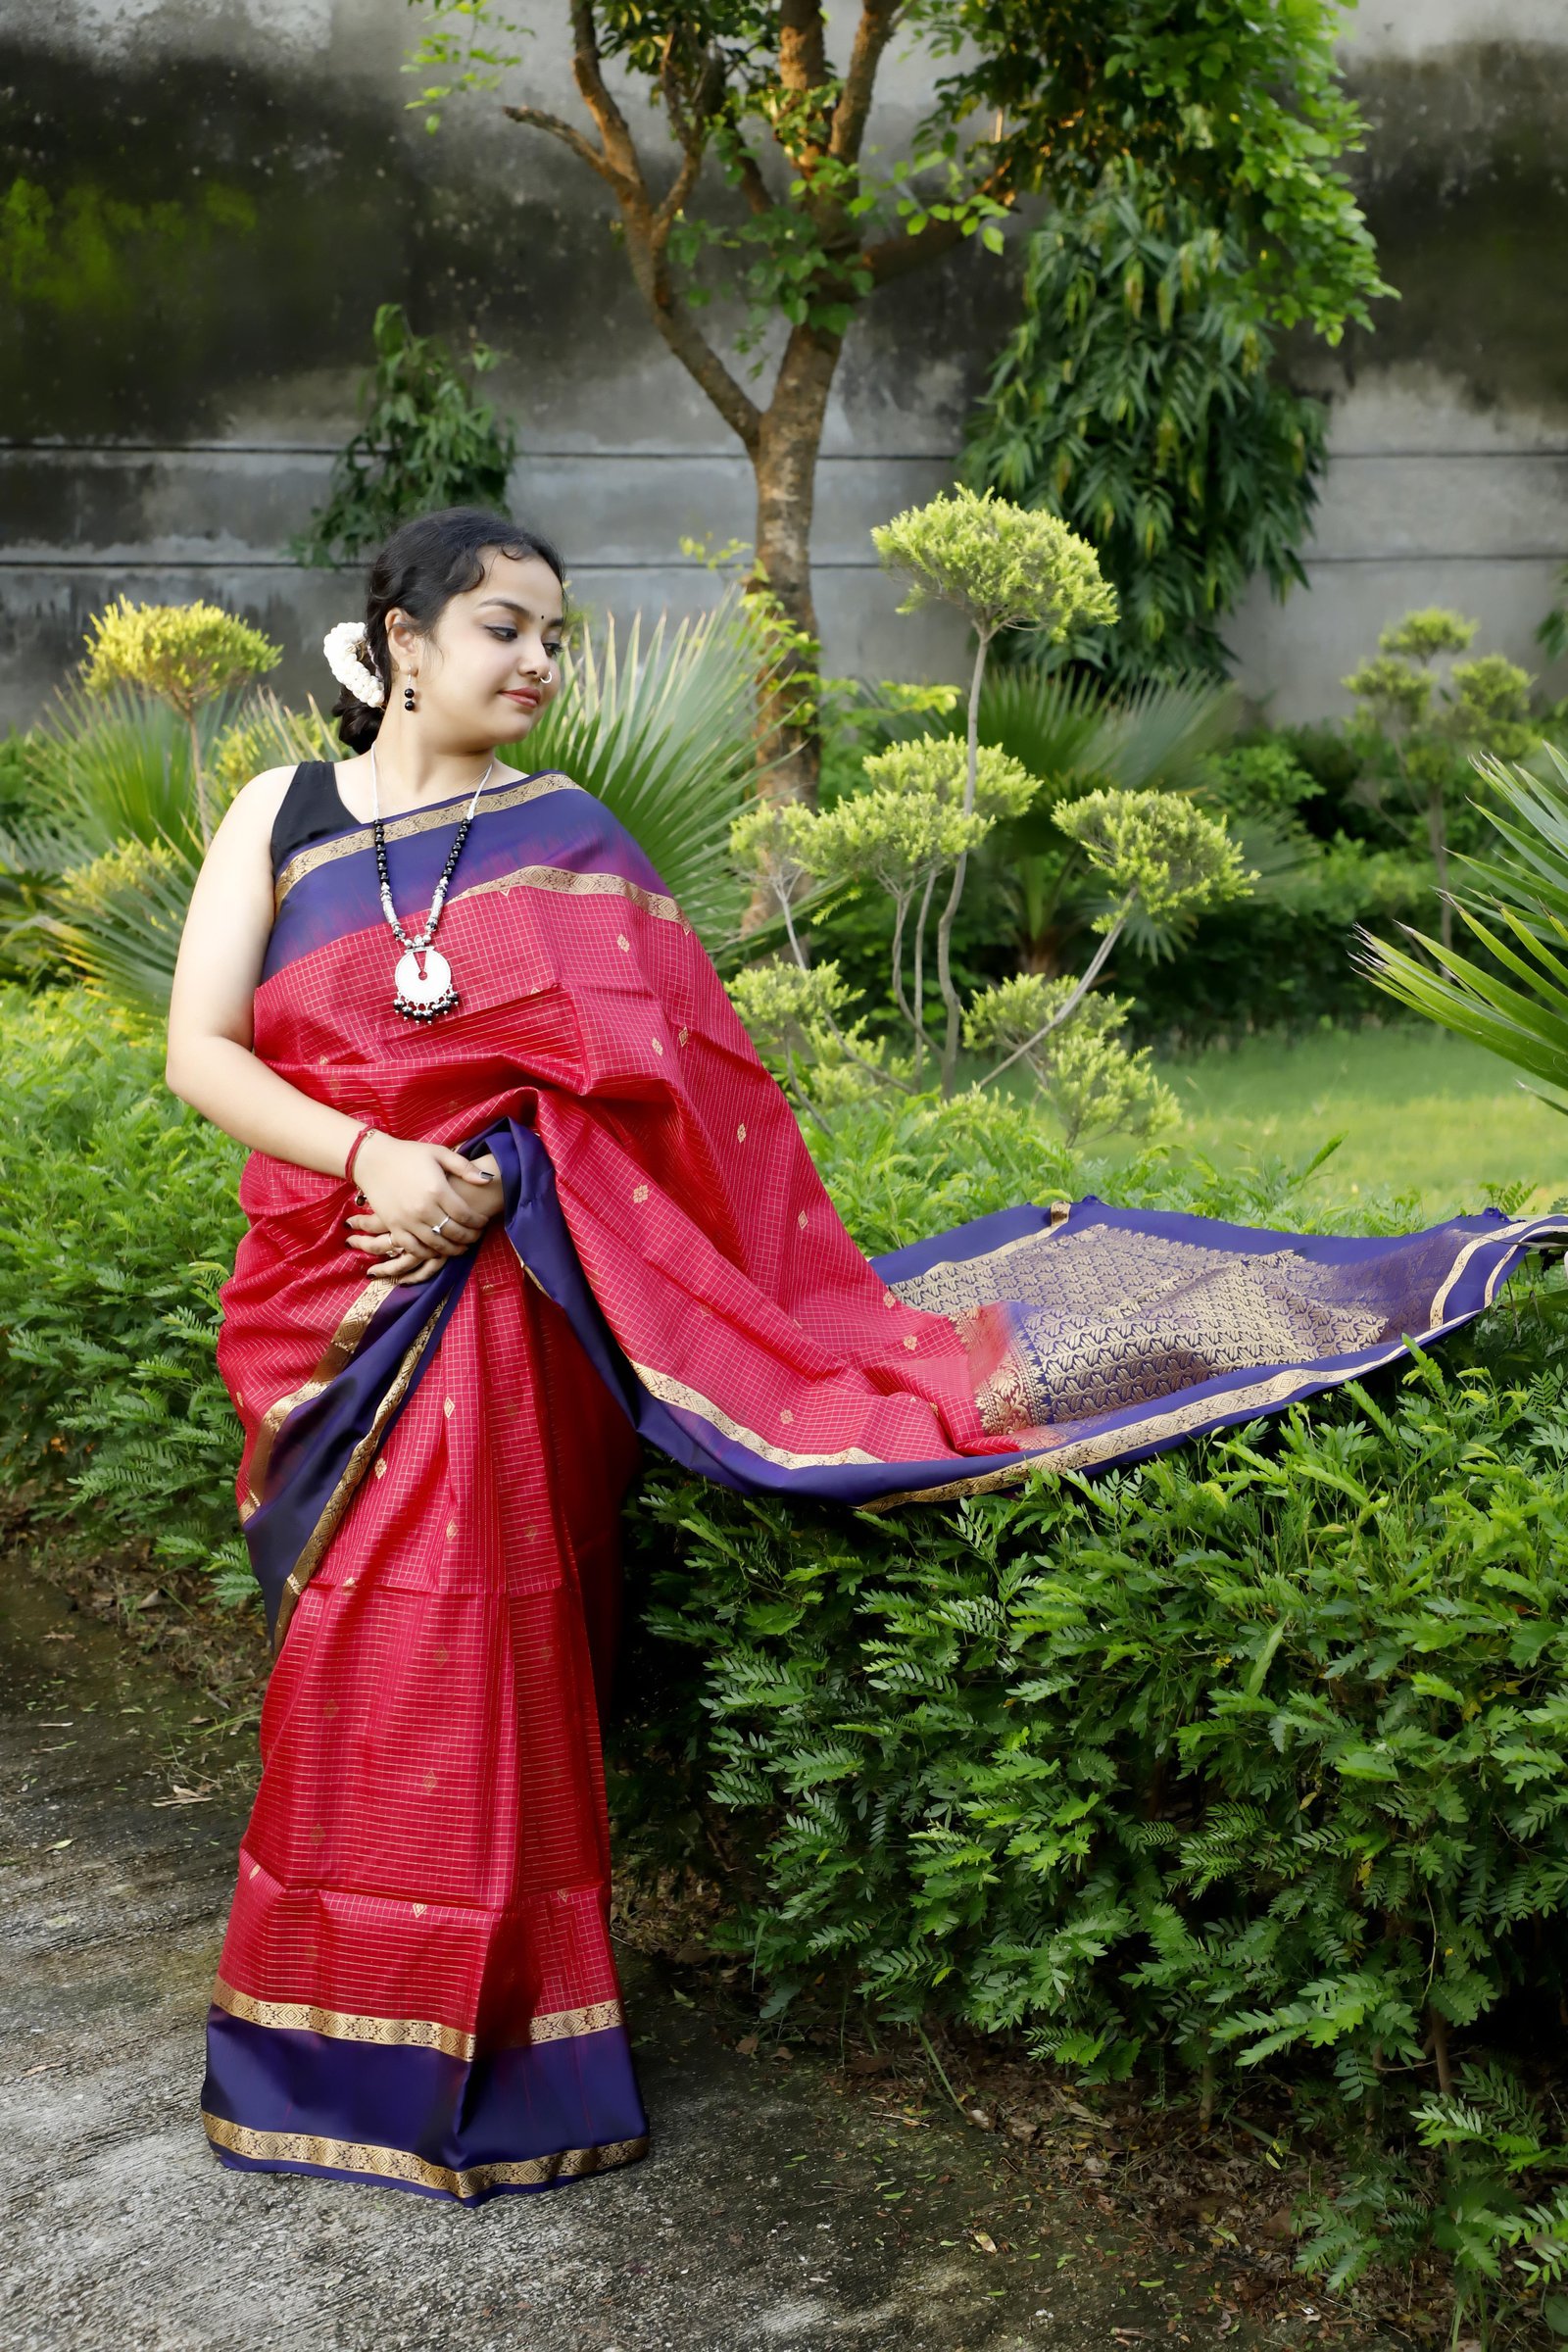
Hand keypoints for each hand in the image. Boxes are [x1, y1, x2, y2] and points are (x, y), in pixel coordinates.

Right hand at [345, 1141, 503, 1284]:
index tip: (483, 1222)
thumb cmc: (408, 1154)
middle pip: (454, 1233)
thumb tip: (487, 1180)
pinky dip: (428, 1253)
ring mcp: (407, 1220)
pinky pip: (414, 1248)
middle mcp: (423, 1209)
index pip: (465, 1215)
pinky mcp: (394, 1226)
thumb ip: (464, 1167)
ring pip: (437, 1244)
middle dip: (470, 1237)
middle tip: (476, 1236)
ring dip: (453, 1249)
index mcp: (437, 1190)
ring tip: (462, 1247)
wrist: (372, 1160)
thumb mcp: (439, 1153)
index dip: (478, 1222)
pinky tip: (437, 1250)